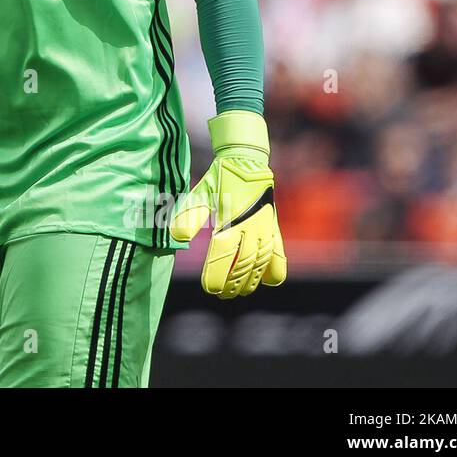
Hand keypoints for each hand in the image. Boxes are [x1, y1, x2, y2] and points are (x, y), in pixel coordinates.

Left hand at [169, 110, 285, 297]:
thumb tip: (177, 236)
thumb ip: (189, 215)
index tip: (210, 288)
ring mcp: (265, 229)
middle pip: (243, 265)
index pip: (224, 255)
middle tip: (221, 294)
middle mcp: (251, 227)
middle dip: (232, 283)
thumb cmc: (219, 180)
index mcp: (230, 220)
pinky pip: (280, 255)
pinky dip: (275, 270)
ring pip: (261, 264)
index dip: (217, 274)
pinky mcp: (274, 229)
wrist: (247, 163)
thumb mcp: (200, 194)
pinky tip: (267, 281)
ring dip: (250, 281)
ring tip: (238, 292)